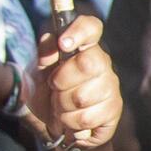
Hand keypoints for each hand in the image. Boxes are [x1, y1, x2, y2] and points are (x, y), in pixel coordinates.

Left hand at [27, 15, 121, 150]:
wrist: (51, 123)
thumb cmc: (46, 91)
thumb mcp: (37, 70)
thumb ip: (44, 52)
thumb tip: (52, 41)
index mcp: (83, 47)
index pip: (91, 27)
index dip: (79, 32)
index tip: (64, 44)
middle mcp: (102, 63)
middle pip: (87, 64)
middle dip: (61, 81)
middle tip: (54, 88)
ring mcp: (110, 87)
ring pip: (84, 96)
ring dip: (62, 106)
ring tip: (61, 107)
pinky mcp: (114, 109)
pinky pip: (88, 117)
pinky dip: (71, 123)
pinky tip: (71, 120)